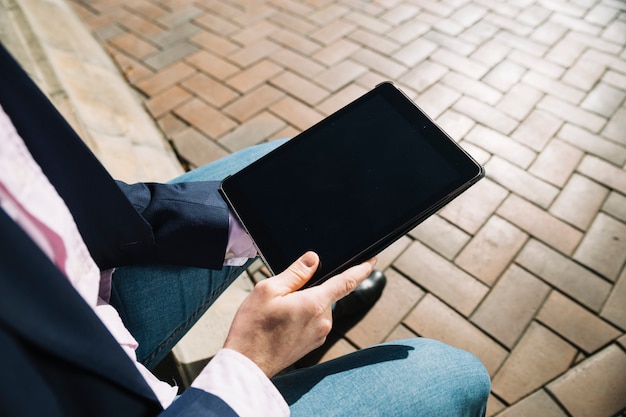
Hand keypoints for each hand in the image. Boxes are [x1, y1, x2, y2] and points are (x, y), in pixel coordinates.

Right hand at [223, 251, 376, 376]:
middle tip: (281, 296)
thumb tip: (313, 259)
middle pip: (325, 293)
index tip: (373, 260)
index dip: (362, 268)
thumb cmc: (253, 328)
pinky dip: (300, 317)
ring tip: (275, 314)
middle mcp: (323, 321)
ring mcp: (319, 335)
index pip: (347, 281)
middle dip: (308, 289)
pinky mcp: (312, 345)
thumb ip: (295, 273)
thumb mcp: (268, 290)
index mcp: (315, 304)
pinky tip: (279, 324)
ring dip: (302, 304)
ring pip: (316, 308)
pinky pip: (311, 322)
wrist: (246, 365)